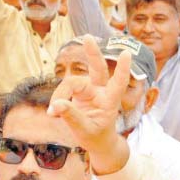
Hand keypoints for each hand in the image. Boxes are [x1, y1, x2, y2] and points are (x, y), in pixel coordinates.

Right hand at [48, 36, 130, 170]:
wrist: (96, 142)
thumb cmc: (96, 136)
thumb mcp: (84, 131)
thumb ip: (71, 117)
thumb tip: (56, 105)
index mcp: (110, 101)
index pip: (119, 83)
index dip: (122, 69)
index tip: (127, 53)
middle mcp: (101, 92)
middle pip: (98, 69)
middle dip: (93, 53)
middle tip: (88, 37)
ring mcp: (89, 90)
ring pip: (72, 83)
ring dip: (60, 95)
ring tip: (52, 113)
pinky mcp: (78, 92)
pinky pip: (64, 90)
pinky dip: (57, 100)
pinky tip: (52, 113)